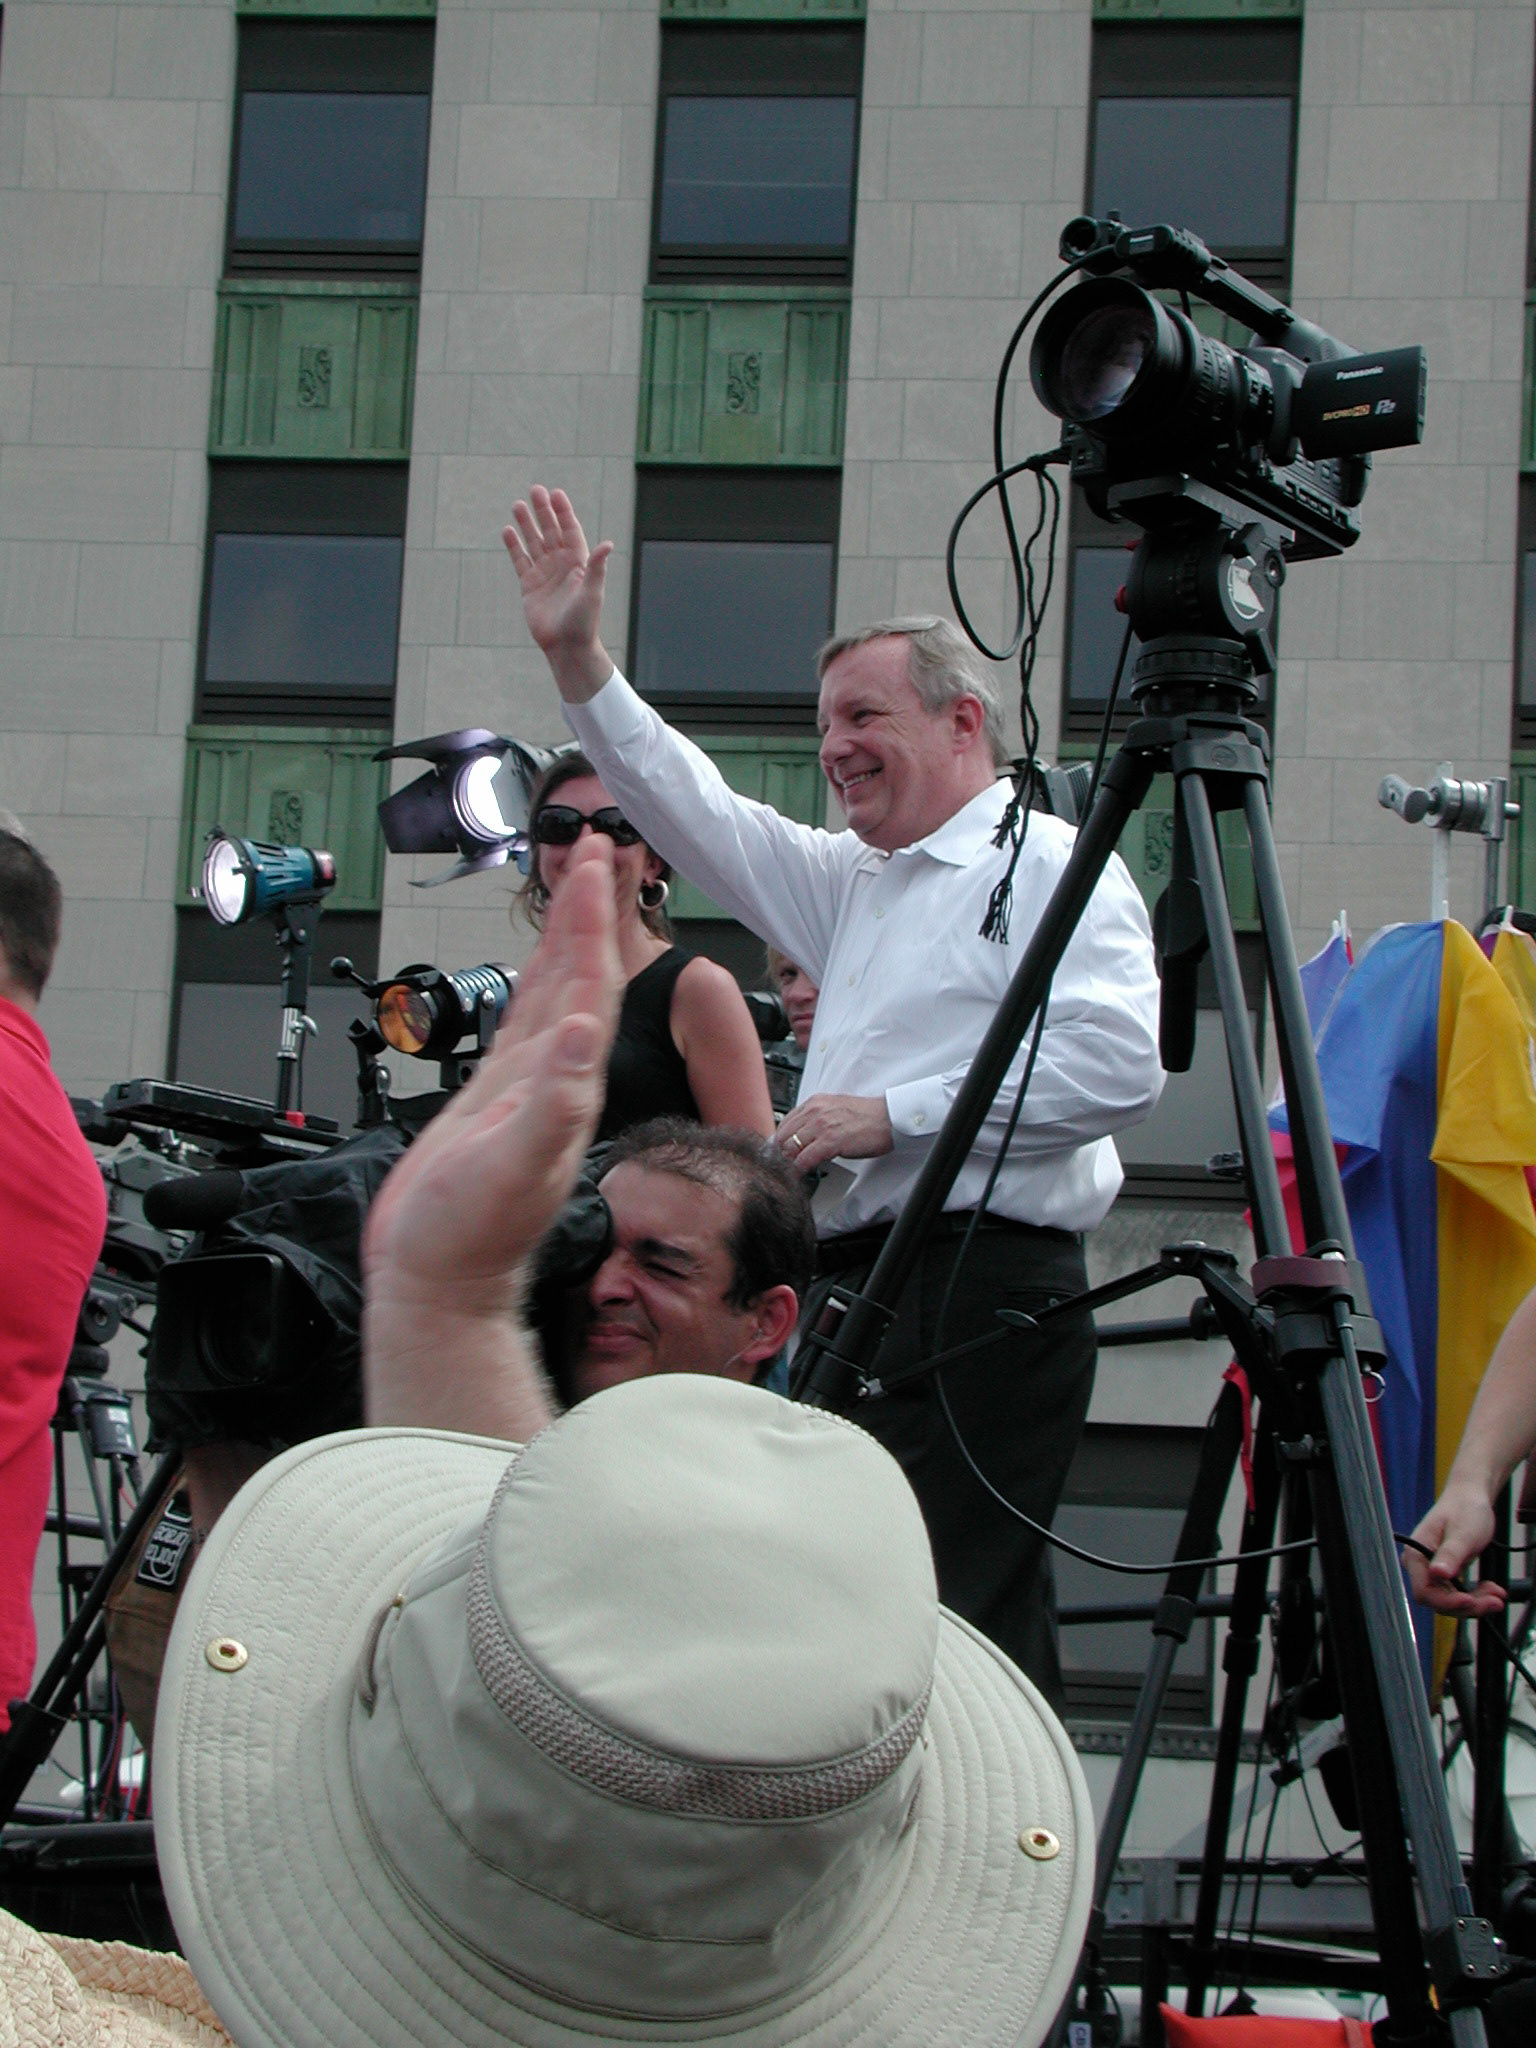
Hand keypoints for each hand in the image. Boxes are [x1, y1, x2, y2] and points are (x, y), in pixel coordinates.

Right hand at [362, 834, 622, 1431]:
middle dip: (588, 909)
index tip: (597, 862)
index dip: (593, 919)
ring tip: (573, 886)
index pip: (589, 981)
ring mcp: (527, 1086)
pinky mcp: (498, 1100)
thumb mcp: (518, 1166)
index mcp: (566, 1082)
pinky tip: (537, 972)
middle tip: (594, 847)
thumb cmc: (472, 1236)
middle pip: (579, 973)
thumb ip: (555, 1102)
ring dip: (566, 937)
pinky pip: (523, 1024)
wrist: (440, 1282)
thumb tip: (587, 1032)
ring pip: (553, 991)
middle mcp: (555, 1076)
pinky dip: (532, 986)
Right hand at [503, 486, 613, 699]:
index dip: (563, 512)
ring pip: (534, 543)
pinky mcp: (529, 586)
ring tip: (517, 505)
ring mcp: (545, 574)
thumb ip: (597, 567)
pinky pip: (520, 561)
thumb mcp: (593, 593)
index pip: (570, 531)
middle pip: (551, 531)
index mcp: (579, 563)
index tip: (555, 494)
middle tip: (534, 490)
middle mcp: (562, 565)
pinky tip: (508, 531)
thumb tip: (607, 544)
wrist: (567, 647)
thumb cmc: (584, 621)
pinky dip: (514, 547)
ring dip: (527, 524)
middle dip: (543, 511)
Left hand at [775, 1094, 892, 1174]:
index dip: (782, 1140)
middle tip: (785, 1163)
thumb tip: (805, 1134)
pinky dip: (799, 1169)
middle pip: (783, 1136)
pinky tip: (801, 1174)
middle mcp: (815, 1112)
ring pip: (790, 1148)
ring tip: (792, 1170)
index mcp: (815, 1103)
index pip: (785, 1123)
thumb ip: (818, 1118)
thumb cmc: (868, 1116)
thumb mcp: (836, 1109)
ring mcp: (821, 1126)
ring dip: (789, 1162)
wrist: (889, 1118)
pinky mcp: (830, 1142)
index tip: (783, 1150)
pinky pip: (804, 1159)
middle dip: (782, 1152)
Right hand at [1403, 1483, 1505, 1615]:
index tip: (1471, 1600)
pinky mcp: (1444, 1574)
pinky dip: (1476, 1596)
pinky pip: (1457, 1594)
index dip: (1446, 1601)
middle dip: (1466, 1605)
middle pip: (1438, 1600)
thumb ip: (1450, 1554)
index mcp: (1416, 1554)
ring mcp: (1432, 1571)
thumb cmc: (1464, 1509)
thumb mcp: (1462, 1533)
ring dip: (1475, 1602)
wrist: (1470, 1499)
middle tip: (1494, 1601)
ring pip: (1450, 1600)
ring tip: (1497, 1595)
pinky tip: (1492, 1589)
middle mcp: (1420, 1565)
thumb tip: (1437, 1573)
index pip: (1424, 1591)